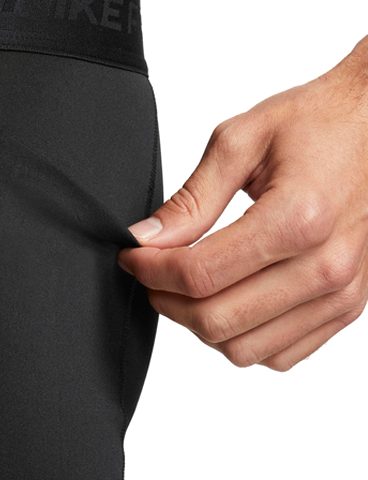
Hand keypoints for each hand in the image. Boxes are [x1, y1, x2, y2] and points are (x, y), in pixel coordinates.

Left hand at [117, 35, 367, 370]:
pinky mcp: (347, 308)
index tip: (133, 258)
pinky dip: (243, 339)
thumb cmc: (320, 124)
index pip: (199, 276)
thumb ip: (191, 199)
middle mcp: (326, 266)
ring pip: (243, 349)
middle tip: (153, 275)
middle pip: (216, 321)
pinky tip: (232, 302)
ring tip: (190, 289)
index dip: (150, 272)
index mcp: (298, 218)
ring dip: (201, 326)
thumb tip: (147, 240)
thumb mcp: (243, 140)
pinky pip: (279, 356)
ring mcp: (341, 293)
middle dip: (168, 302)